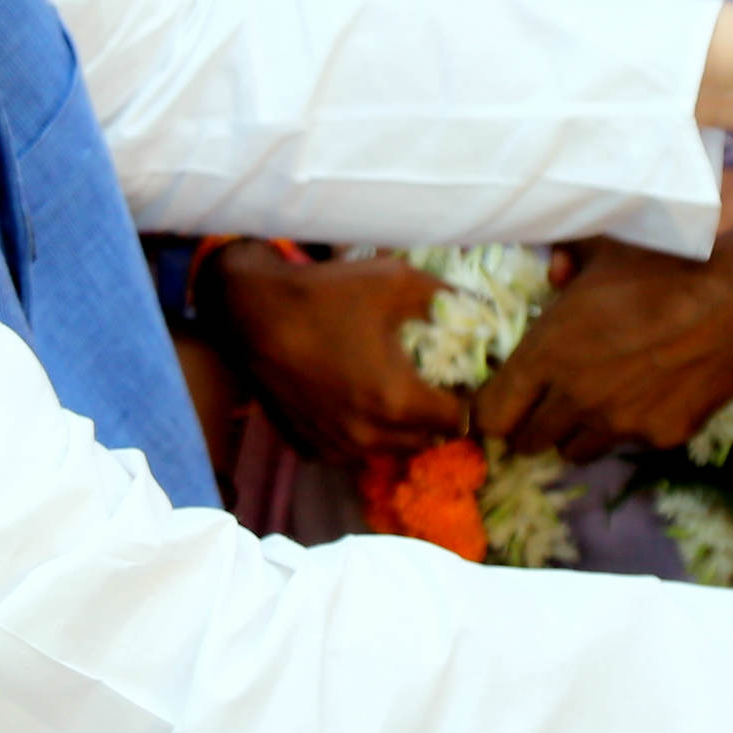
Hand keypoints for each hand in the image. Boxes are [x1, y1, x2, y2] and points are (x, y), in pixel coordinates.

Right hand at [209, 246, 472, 464]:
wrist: (250, 314)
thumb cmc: (325, 295)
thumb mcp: (395, 281)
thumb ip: (446, 300)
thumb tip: (481, 311)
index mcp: (397, 400)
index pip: (458, 420)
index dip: (466, 398)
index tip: (460, 378)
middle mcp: (369, 436)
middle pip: (426, 441)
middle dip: (436, 416)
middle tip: (431, 384)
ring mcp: (336, 445)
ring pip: (389, 450)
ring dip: (400, 429)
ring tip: (393, 391)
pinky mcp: (309, 447)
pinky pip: (352, 450)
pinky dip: (361, 433)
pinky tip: (354, 399)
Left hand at [477, 231, 732, 461]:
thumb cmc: (666, 261)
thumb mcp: (604, 247)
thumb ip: (565, 259)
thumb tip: (553, 272)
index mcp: (548, 352)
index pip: (492, 415)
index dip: (491, 409)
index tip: (502, 400)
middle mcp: (577, 396)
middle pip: (528, 443)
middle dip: (530, 425)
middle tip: (545, 403)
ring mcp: (620, 422)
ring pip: (574, 452)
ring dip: (575, 432)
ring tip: (593, 402)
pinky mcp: (661, 436)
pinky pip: (628, 443)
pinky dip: (628, 427)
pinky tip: (647, 395)